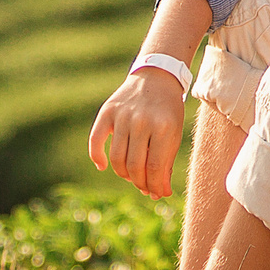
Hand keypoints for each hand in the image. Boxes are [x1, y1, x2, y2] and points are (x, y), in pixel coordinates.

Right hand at [86, 67, 187, 199]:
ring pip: (117, 158)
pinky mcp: (107, 111)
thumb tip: (160, 193)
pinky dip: (96, 157)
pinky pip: (95, 140)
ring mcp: (122, 116)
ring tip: (131, 176)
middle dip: (140, 183)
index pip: (154, 168)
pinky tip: (103, 166)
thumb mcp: (173, 134)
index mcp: (163, 127)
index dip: (155, 185)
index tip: (157, 193)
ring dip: (123, 174)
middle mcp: (141, 121)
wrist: (156, 77)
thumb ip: (166, 162)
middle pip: (134, 166)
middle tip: (144, 186)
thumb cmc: (168, 111)